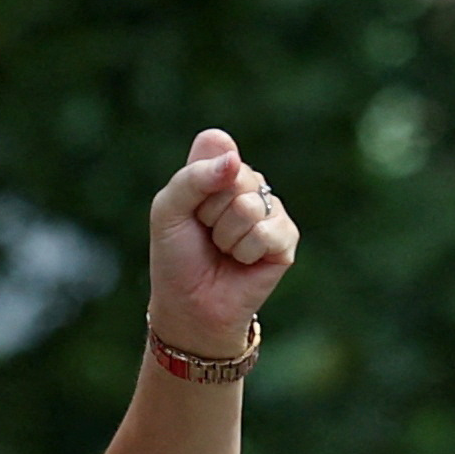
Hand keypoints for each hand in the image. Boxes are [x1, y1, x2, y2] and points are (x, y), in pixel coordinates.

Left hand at [146, 130, 296, 358]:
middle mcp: (251, 185)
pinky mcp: (287, 238)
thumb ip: (192, 177)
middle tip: (206, 234)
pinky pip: (267, 232)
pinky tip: (242, 262)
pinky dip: (245, 252)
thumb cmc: (177, 256)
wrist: (189, 305)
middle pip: (236, 177)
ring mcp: (271, 211)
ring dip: (226, 236)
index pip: (217, 148)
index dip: (196, 183)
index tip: (190, 209)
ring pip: (249, 207)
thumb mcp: (168, 210)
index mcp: (223, 169)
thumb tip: (233, 161)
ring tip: (223, 250)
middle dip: (211, 212)